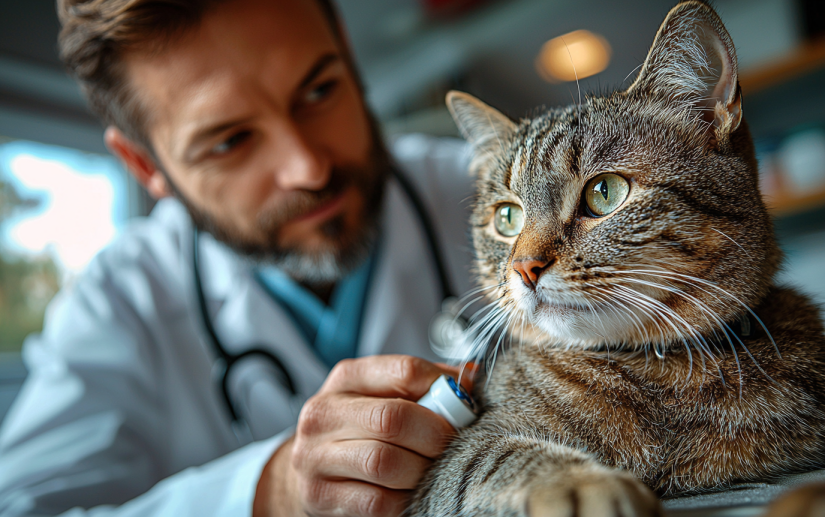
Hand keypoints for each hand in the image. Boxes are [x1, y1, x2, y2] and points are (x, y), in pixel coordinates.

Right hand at [254, 355, 467, 516]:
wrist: (310, 469)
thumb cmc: (361, 428)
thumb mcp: (383, 395)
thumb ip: (425, 386)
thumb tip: (472, 380)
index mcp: (347, 378)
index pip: (404, 371)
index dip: (444, 389)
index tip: (463, 406)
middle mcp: (324, 412)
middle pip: (394, 418)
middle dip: (435, 435)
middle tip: (455, 445)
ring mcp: (315, 455)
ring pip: (384, 462)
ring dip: (421, 471)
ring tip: (434, 471)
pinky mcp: (318, 495)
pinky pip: (376, 502)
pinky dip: (404, 500)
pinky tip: (412, 492)